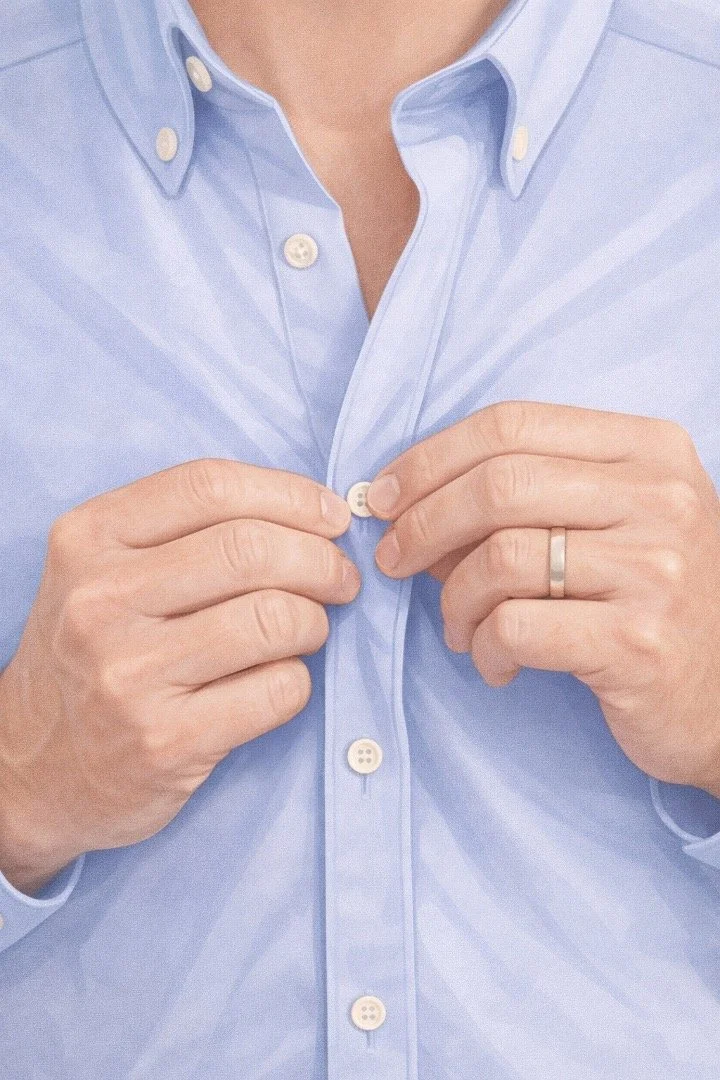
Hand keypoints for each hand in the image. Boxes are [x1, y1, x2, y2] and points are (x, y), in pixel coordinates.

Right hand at [0, 459, 359, 894]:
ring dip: (315, 621)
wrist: (29, 769)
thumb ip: (187, 531)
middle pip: (251, 549)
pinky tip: (280, 680)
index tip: (330, 517)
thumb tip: (313, 514)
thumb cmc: (91, 654)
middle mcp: (99, 600)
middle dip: (321, 560)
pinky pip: (278, 689)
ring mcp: (128, 674)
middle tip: (341, 578)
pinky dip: (299, 680)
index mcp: (88, 539)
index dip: (291, 495)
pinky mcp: (164, 741)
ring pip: (274, 618)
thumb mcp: (103, 572)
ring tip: (310, 630)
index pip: (210, 487)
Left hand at [366, 401, 719, 796]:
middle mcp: (660, 498)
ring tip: (459, 629)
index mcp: (648, 449)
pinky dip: (484, 648)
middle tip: (392, 560)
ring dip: (454, 600)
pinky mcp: (639, 642)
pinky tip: (495, 665)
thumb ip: (530, 497)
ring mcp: (655, 569)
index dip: (430, 458)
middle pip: (498, 484)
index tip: (385, 497)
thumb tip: (409, 505)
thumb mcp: (611, 523)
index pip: (512, 424)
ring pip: (499, 557)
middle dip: (422, 523)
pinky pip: (516, 627)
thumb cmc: (651, 600)